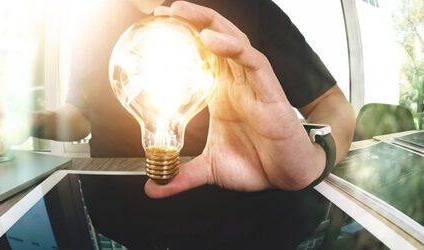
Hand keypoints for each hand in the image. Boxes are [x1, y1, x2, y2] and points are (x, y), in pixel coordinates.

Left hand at [145, 1, 325, 197]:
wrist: (287, 178)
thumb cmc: (256, 165)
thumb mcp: (210, 169)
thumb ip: (182, 174)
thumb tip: (153, 188)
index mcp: (221, 94)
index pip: (200, 56)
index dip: (181, 39)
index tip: (154, 27)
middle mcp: (236, 83)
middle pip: (214, 39)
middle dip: (190, 20)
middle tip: (163, 9)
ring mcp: (253, 85)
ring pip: (233, 42)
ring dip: (208, 24)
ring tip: (181, 12)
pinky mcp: (270, 92)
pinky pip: (253, 62)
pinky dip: (233, 48)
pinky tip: (211, 40)